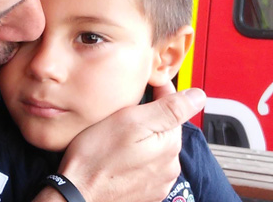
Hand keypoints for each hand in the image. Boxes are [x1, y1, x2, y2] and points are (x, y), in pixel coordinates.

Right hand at [34, 86, 205, 201]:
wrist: (77, 194)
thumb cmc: (95, 159)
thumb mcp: (129, 121)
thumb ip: (168, 109)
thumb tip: (197, 96)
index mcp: (169, 145)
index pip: (174, 108)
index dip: (158, 91)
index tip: (143, 84)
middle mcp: (169, 167)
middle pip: (164, 129)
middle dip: (148, 117)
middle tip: (122, 110)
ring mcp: (156, 183)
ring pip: (153, 148)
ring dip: (141, 138)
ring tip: (117, 134)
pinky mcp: (143, 193)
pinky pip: (144, 167)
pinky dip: (134, 158)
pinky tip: (116, 155)